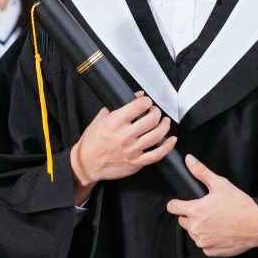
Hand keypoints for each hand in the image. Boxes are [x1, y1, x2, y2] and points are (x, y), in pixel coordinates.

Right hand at [70, 91, 175, 205]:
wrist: (86, 163)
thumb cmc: (92, 141)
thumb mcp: (101, 118)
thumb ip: (118, 105)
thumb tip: (137, 95)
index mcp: (115, 122)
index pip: (139, 106)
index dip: (146, 101)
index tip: (147, 102)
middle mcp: (124, 136)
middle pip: (151, 120)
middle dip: (156, 112)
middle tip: (155, 112)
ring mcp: (131, 150)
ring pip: (157, 135)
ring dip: (165, 126)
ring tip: (165, 122)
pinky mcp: (136, 163)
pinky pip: (157, 155)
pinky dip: (167, 147)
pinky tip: (171, 140)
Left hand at [166, 155, 257, 256]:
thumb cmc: (240, 205)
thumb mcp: (220, 184)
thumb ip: (201, 172)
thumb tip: (188, 160)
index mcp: (195, 211)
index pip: (172, 207)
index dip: (177, 203)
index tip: (184, 202)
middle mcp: (196, 228)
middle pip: (182, 220)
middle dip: (190, 215)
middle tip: (206, 210)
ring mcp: (203, 241)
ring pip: (193, 233)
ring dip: (199, 227)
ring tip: (215, 220)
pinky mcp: (211, 251)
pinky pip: (203, 244)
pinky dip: (209, 238)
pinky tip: (220, 231)